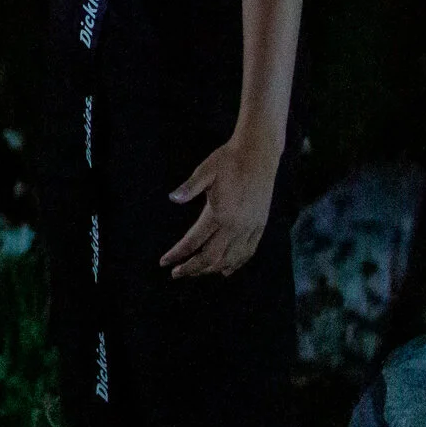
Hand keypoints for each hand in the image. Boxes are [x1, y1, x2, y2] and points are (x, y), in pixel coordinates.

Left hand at [159, 133, 279, 276]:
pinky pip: (248, 251)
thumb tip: (172, 198)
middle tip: (177, 273)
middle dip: (192, 268)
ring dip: (212, 269)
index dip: (178, 254)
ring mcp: (251, 227)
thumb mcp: (205, 170)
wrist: (259, 153)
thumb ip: (189, 188)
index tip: (165, 262)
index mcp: (220, 213)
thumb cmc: (228, 160)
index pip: (194, 242)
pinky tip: (227, 270)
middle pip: (212, 257)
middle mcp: (237, 225)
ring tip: (196, 272)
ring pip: (231, 259)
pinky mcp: (261, 225)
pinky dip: (236, 264)